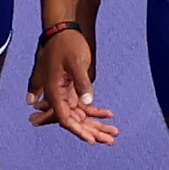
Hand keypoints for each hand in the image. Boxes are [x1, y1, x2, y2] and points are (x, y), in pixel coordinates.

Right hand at [27, 19, 118, 143]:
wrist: (62, 29)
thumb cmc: (67, 43)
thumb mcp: (76, 62)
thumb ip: (82, 83)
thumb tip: (88, 102)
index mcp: (53, 90)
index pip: (65, 118)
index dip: (78, 131)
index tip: (92, 140)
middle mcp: (57, 94)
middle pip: (75, 120)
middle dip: (92, 131)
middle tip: (111, 140)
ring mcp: (64, 92)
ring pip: (80, 115)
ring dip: (96, 124)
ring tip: (114, 133)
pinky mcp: (71, 88)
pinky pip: (83, 104)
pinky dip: (96, 111)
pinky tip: (110, 114)